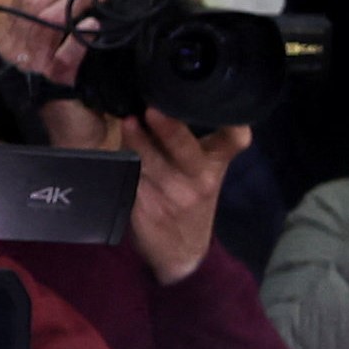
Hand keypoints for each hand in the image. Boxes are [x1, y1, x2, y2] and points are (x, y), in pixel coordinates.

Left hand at [125, 108, 247, 284]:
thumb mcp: (205, 172)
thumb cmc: (191, 200)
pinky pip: (132, 178)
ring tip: (127, 122)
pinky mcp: (146, 206)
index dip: (234, 125)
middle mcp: (199, 179)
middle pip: (186, 151)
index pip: (234, 140)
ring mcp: (172, 195)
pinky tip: (113, 148)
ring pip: (151, 163)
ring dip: (137, 141)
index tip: (225, 103)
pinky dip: (122, 160)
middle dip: (170, 130)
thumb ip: (195, 141)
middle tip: (152, 110)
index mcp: (216, 164)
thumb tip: (167, 96)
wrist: (180, 252)